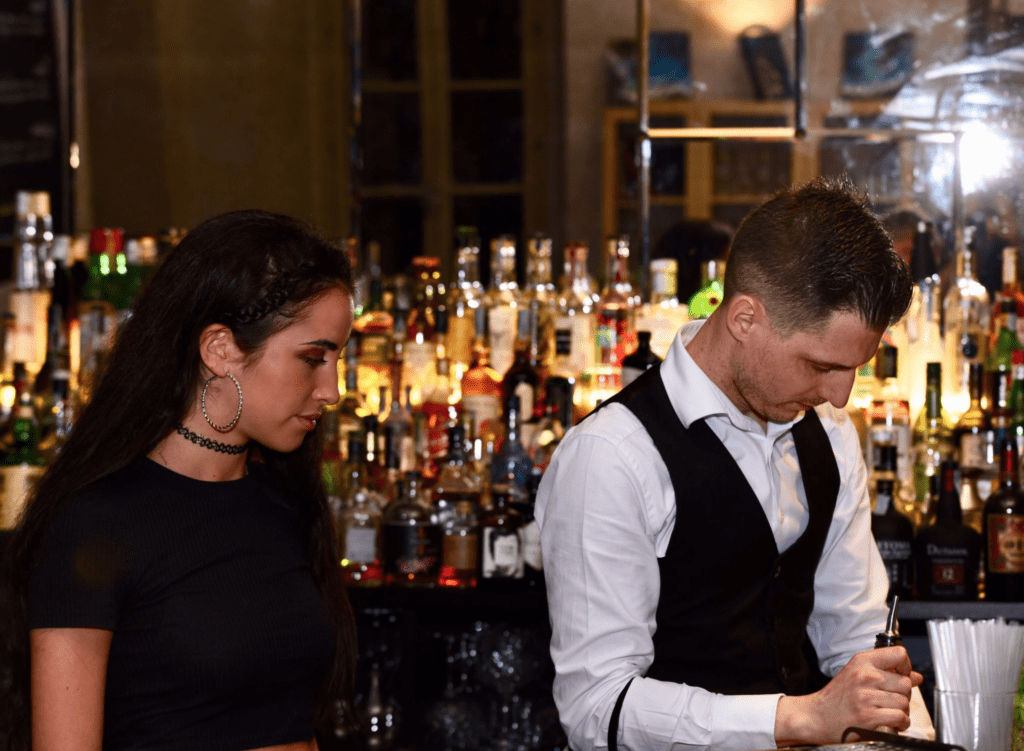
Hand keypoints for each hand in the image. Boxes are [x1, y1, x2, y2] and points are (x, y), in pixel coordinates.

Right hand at [774, 647, 922, 745]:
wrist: (816, 716)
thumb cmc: (835, 698)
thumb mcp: (856, 676)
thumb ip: (885, 673)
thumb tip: (914, 676)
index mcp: (861, 662)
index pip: (898, 653)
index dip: (906, 665)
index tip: (902, 674)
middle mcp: (864, 676)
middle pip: (905, 682)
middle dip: (904, 694)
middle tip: (892, 699)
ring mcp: (866, 696)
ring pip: (904, 701)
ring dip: (902, 711)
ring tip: (890, 712)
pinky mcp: (868, 716)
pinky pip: (900, 717)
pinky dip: (901, 723)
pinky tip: (893, 723)